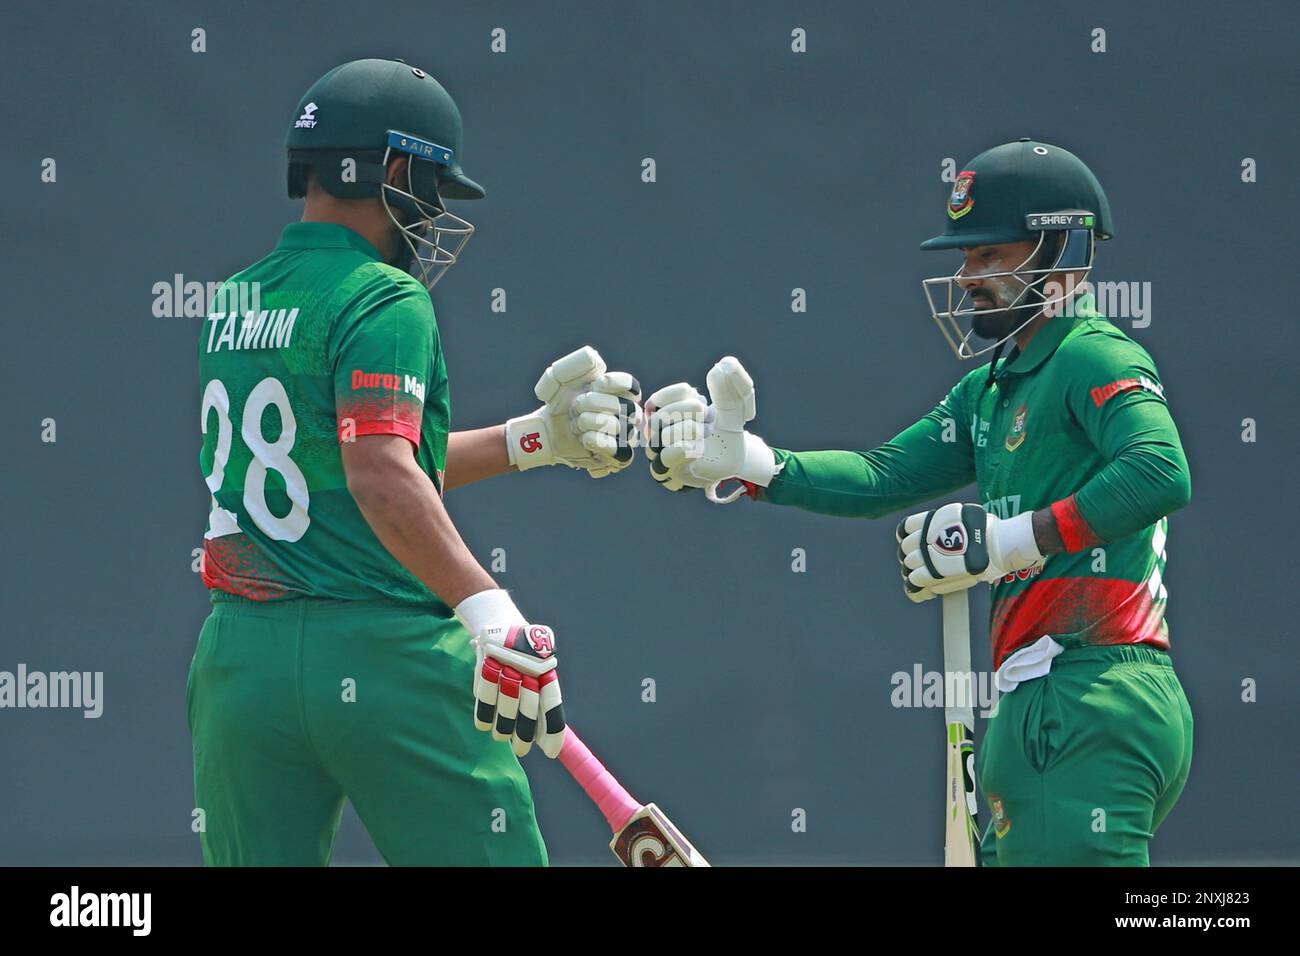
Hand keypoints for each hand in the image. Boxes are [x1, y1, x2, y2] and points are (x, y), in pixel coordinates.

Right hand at [455, 590, 565, 757]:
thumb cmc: (523, 655)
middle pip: (527, 713)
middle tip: (522, 750)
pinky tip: (487, 725)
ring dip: (503, 728)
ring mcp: (506, 669)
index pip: (552, 706)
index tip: (550, 752)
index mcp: (545, 672)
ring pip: (504, 713)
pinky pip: (484, 704)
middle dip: (524, 737)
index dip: (552, 732)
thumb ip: (544, 700)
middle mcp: (527, 671)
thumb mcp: (538, 670)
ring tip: (502, 735)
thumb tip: (554, 741)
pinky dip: (485, 717)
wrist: (500, 623)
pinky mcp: (485, 669)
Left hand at [506, 346, 641, 477]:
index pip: (630, 385)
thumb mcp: (559, 378)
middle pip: (625, 406)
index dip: (609, 385)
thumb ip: (575, 364)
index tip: (591, 386)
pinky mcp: (620, 456)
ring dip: (589, 423)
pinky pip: (621, 450)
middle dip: (593, 404)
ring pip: (619, 427)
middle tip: (575, 408)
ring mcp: (626, 434)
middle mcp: (628, 412)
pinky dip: (599, 443)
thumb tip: (595, 359)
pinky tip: (584, 438)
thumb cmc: (558, 402)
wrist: (547, 430)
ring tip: (575, 425)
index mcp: (619, 391)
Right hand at [644, 356, 778, 502]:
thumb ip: (726, 388)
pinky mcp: (670, 471)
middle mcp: (660, 432)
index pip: (660, 398)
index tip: (702, 400)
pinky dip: (684, 448)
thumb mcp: (732, 406)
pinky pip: (667, 456)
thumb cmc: (727, 430)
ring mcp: (662, 452)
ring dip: (689, 430)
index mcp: (669, 411)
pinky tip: (699, 447)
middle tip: (710, 418)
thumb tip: (721, 367)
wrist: (736, 459)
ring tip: (707, 432)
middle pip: (661, 415)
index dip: (682, 396)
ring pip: (662, 435)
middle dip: (690, 412)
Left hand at [895, 504, 1043, 602]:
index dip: (906, 538)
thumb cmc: (986, 531)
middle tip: (922, 565)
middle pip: (904, 549)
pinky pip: (913, 581)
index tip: (913, 544)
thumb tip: (942, 536)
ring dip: (913, 573)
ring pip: (907, 566)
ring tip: (924, 579)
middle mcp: (923, 536)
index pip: (904, 528)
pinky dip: (915, 588)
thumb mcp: (963, 519)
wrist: (996, 544)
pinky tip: (923, 590)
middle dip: (911, 558)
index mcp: (929, 520)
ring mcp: (924, 555)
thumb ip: (947, 527)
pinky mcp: (930, 573)